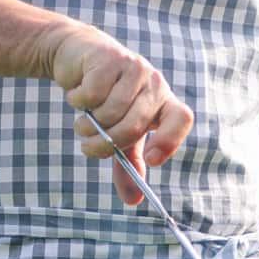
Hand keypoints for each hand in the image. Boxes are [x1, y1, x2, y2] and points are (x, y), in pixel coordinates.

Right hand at [50, 25, 193, 203]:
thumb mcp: (117, 132)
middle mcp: (155, 84)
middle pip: (135, 125)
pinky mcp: (110, 58)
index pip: (181, 119)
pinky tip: (77, 92)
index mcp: (163, 103)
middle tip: (88, 145)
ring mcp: (135, 68)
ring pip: (110, 111)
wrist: (77, 59)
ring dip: (86, 124)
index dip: (169, 140)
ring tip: (82, 119)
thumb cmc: (103, 100)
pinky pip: (91, 94)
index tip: (150, 160)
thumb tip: (133, 201)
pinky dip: (77, 101)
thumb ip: (127, 164)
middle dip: (106, 142)